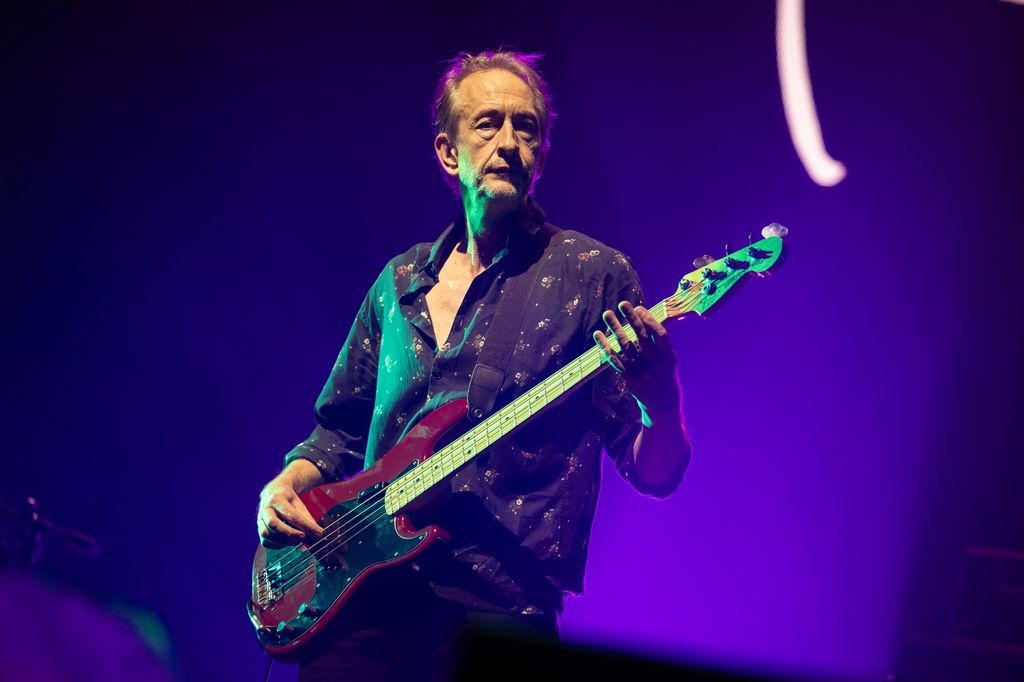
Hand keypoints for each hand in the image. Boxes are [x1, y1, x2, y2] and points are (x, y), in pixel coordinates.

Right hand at [257, 478, 324, 548]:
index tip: (318, 534)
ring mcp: (259, 519)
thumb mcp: (299, 504)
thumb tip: (318, 534)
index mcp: (277, 499)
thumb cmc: (288, 500)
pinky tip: (287, 542)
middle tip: (303, 537)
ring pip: (267, 534)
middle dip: (290, 534)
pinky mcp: (259, 528)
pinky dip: (277, 545)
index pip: (292, 515)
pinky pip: (265, 541)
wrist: (273, 492)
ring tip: (296, 540)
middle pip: (273, 524)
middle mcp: (265, 509)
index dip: (306, 526)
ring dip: (283, 541)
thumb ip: (307, 519)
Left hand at [593, 301, 681, 422]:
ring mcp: (642, 371)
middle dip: (631, 318)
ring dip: (615, 328)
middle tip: (622, 303)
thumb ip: (659, 343)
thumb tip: (644, 318)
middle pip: (641, 337)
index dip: (649, 320)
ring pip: (626, 346)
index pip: (659, 334)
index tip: (639, 308)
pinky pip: (615, 359)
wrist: (662, 404)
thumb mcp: (668, 360)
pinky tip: (598, 335)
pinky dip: (605, 346)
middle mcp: (655, 363)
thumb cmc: (664, 375)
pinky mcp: (629, 378)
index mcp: (668, 357)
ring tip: (607, 314)